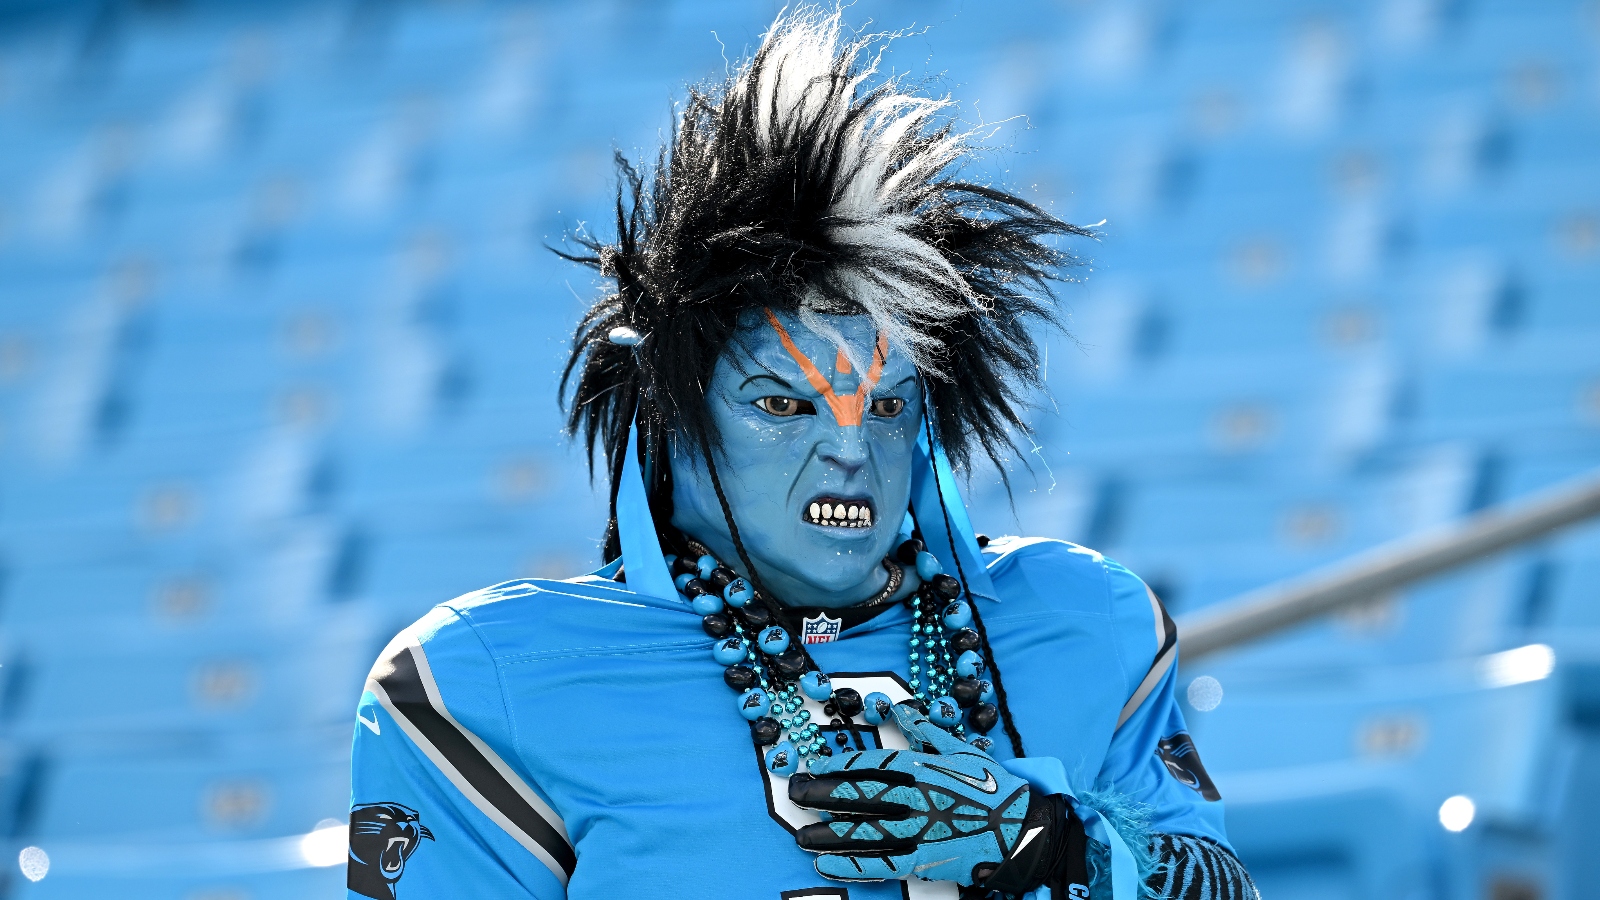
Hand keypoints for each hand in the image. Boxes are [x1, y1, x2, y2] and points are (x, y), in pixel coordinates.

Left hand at [788, 702, 1051, 887]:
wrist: (1022, 829)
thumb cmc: (991, 786)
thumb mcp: (960, 749)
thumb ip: (924, 729)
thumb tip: (897, 707)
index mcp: (922, 767)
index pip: (871, 764)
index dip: (839, 764)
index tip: (815, 764)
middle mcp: (915, 797)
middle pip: (859, 796)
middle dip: (822, 794)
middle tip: (794, 793)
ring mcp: (919, 831)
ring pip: (864, 831)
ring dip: (829, 833)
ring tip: (801, 834)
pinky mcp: (924, 860)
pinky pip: (881, 863)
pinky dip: (851, 865)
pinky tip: (826, 864)